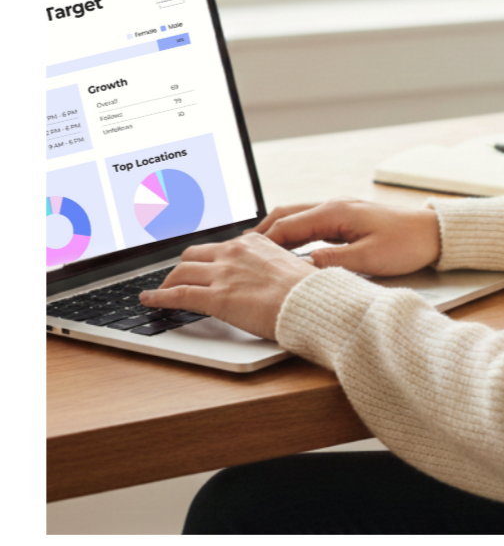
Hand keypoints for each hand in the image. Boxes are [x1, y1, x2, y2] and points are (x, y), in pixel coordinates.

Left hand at [139, 233, 316, 340]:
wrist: (312, 302)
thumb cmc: (308, 291)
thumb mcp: (290, 267)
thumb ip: (272, 266)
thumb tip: (272, 276)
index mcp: (253, 242)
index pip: (218, 247)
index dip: (204, 260)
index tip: (199, 266)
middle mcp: (235, 251)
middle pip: (193, 255)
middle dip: (181, 268)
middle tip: (176, 280)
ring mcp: (224, 273)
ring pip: (181, 272)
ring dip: (166, 283)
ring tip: (159, 293)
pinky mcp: (217, 298)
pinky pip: (178, 295)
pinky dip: (159, 298)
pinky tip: (149, 301)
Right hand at [253, 199, 440, 276]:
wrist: (433, 232)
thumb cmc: (406, 243)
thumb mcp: (369, 259)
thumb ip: (333, 262)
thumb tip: (301, 268)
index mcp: (335, 212)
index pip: (287, 226)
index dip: (262, 242)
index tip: (241, 256)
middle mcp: (333, 206)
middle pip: (285, 216)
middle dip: (260, 232)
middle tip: (237, 251)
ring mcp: (339, 209)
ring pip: (296, 217)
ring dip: (275, 231)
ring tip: (254, 250)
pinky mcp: (347, 217)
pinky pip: (310, 222)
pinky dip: (292, 232)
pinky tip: (286, 247)